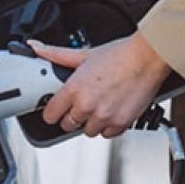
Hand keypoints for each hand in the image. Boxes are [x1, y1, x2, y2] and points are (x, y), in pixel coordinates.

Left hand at [31, 33, 172, 138]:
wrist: (147, 58)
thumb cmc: (120, 55)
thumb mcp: (84, 54)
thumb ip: (57, 55)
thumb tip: (37, 48)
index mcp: (74, 89)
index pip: (50, 114)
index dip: (52, 112)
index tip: (56, 110)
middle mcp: (87, 106)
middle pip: (67, 125)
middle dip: (72, 116)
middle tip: (81, 104)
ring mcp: (104, 117)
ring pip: (87, 132)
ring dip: (91, 122)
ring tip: (99, 105)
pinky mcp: (120, 124)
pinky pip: (108, 135)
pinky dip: (109, 126)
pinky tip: (112, 111)